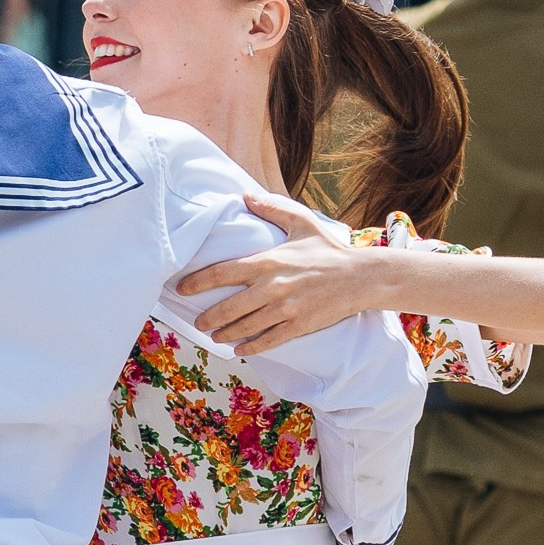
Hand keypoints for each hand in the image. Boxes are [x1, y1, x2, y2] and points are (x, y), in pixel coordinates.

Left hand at [178, 190, 411, 350]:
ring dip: (225, 333)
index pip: (223, 273)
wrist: (361, 277)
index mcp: (269, 261)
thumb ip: (272, 208)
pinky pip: (268, 340)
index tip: (182, 288)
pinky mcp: (298, 325)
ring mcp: (285, 308)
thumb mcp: (301, 223)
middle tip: (197, 321)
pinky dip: (250, 347)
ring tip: (213, 335)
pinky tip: (238, 349)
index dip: (198, 282)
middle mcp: (273, 286)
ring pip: (245, 326)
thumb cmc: (329, 249)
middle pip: (229, 307)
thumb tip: (245, 195)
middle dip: (208, 317)